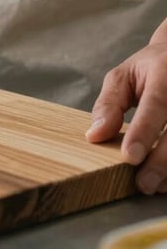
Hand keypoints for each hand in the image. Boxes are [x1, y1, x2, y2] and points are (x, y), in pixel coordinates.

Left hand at [86, 32, 166, 193]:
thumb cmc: (151, 69)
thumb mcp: (124, 76)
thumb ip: (109, 104)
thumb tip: (95, 135)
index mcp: (165, 73)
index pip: (156, 105)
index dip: (143, 132)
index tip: (130, 156)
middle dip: (161, 161)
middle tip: (143, 183)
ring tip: (155, 184)